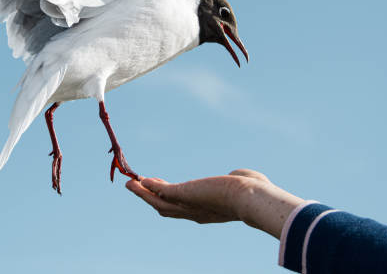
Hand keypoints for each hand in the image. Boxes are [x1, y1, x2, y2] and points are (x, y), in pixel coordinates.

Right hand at [126, 169, 303, 238]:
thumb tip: (238, 174)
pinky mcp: (184, 195)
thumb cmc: (255, 192)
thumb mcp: (241, 184)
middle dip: (150, 198)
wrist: (252, 198)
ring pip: (158, 202)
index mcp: (208, 211)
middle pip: (165, 209)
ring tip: (130, 184)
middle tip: (137, 188)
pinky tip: (141, 180)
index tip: (161, 189)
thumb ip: (236, 179)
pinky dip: (149, 187)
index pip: (184, 208)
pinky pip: (161, 192)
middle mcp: (195, 213)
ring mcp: (188, 205)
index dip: (170, 200)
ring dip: (143, 194)